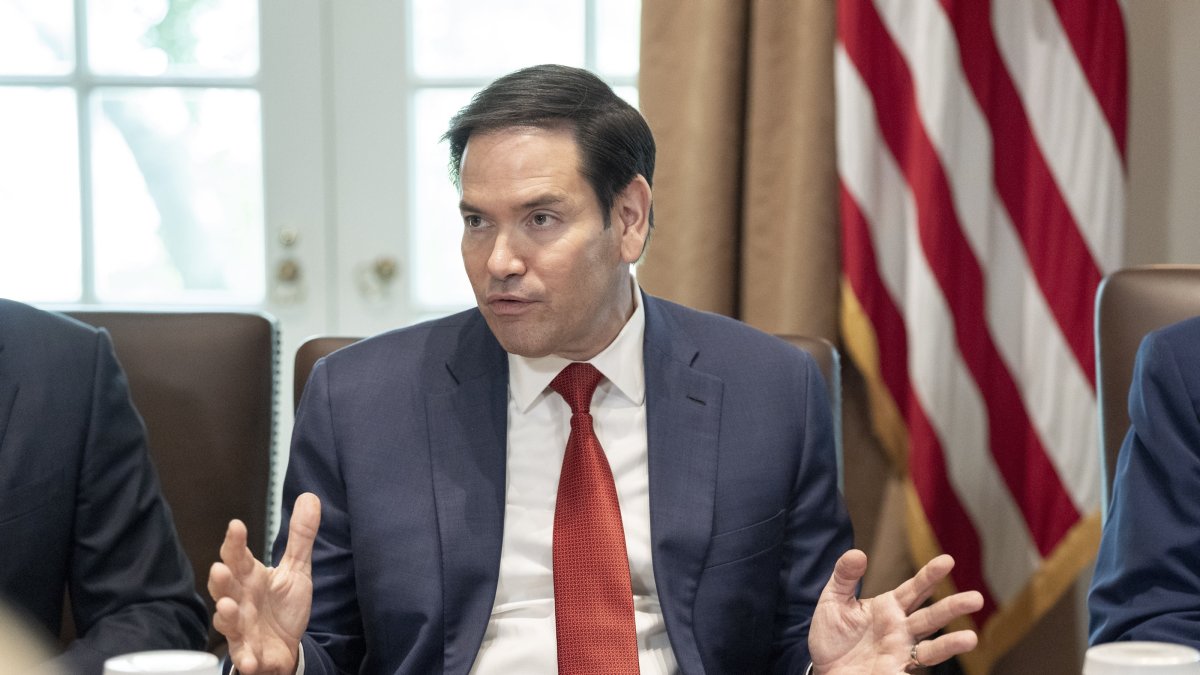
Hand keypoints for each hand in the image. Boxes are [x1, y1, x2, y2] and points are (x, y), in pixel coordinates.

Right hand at [208, 493, 320, 674]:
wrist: (287, 647)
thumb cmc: (283, 607)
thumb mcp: (296, 569)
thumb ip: (300, 536)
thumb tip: (309, 497)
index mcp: (250, 578)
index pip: (239, 556)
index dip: (235, 542)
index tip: (236, 526)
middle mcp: (240, 601)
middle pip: (225, 587)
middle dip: (221, 579)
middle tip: (220, 568)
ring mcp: (242, 628)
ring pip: (228, 621)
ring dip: (226, 615)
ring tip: (227, 607)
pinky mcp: (250, 653)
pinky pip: (244, 656)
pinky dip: (244, 658)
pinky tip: (248, 660)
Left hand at [808, 549, 982, 673]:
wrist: (823, 667)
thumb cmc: (833, 635)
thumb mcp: (834, 600)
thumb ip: (845, 577)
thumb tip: (857, 552)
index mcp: (889, 607)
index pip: (915, 589)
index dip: (930, 575)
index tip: (947, 560)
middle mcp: (901, 630)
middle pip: (931, 617)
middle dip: (953, 607)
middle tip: (976, 598)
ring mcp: (900, 654)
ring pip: (930, 649)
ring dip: (950, 645)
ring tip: (970, 639)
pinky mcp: (893, 674)